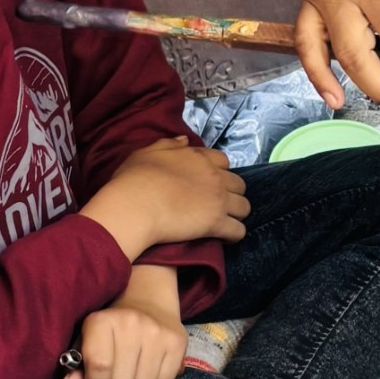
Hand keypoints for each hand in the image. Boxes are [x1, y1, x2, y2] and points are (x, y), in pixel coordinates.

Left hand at [64, 266, 187, 378]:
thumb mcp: (88, 341)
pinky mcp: (177, 342)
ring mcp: (157, 333)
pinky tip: (149, 371)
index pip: (99, 367)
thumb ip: (76, 365)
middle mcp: (131, 324)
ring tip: (133, 375)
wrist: (149, 303)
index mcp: (102, 321)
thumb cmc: (111, 329)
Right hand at [82, 138, 248, 262]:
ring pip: (244, 207)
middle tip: (218, 204)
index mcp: (199, 158)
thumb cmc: (135, 179)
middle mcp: (213, 177)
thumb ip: (169, 145)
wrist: (135, 205)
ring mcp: (218, 200)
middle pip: (239, 184)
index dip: (219, 172)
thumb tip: (185, 140)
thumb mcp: (148, 152)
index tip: (210, 182)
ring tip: (224, 221)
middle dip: (232, 193)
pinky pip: (238, 230)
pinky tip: (224, 237)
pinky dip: (234, 234)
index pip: (223, 161)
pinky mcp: (217, 223)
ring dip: (237, 214)